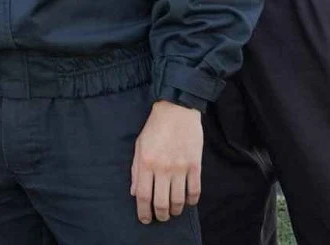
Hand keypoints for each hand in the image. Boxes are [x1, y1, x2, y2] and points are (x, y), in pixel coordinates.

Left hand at [131, 100, 201, 223]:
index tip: (145, 219)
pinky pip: (195, 190)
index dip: (144, 212)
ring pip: (179, 200)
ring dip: (176, 210)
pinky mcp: (195, 165)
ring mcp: (180, 168)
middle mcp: (163, 168)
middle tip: (161, 217)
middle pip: (161, 202)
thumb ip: (136, 170)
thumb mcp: (139, 146)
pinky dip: (192, 201)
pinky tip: (188, 202)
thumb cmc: (154, 128)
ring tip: (173, 212)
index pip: (143, 196)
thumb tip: (135, 193)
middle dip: (161, 215)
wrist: (176, 111)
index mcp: (146, 163)